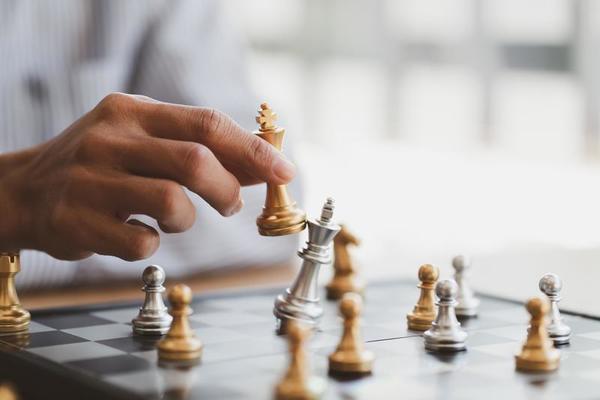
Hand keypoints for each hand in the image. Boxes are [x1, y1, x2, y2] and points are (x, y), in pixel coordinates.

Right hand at [0, 93, 295, 260]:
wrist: (24, 191)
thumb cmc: (102, 165)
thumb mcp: (143, 141)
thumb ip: (198, 149)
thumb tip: (262, 165)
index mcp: (133, 111)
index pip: (206, 123)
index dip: (252, 149)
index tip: (284, 171)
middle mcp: (110, 139)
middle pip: (195, 161)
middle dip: (228, 189)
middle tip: (231, 205)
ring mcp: (90, 180)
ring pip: (172, 202)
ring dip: (189, 219)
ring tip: (176, 218)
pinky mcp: (77, 222)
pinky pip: (141, 241)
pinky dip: (153, 242)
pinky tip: (140, 233)